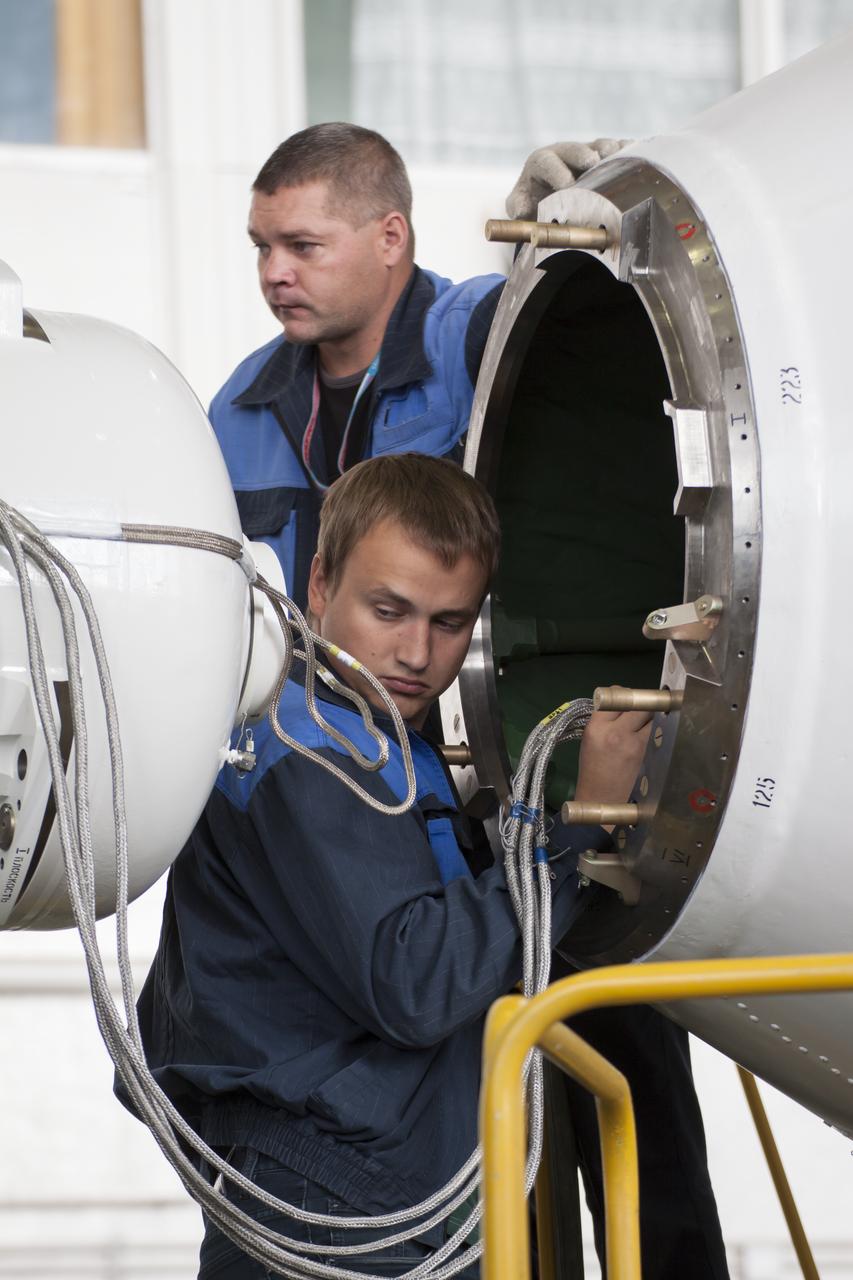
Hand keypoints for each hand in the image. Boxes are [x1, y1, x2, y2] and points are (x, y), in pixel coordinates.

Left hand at [505, 137, 630, 219]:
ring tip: (616, 154)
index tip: (566, 185)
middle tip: (592, 162)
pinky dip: (628, 152)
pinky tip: (639, 158)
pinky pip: (620, 150)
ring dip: (608, 150)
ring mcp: (588, 153)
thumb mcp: (520, 206)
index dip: (556, 171)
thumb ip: (517, 207)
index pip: (546, 162)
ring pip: (599, 146)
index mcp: (541, 162)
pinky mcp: (608, 158)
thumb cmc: (534, 203)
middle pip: (574, 149)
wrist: (551, 202)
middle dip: (583, 154)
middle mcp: (565, 153)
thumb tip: (522, 211)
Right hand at [575, 698, 651, 809]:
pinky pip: (657, 732)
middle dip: (641, 705)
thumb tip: (625, 704)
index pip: (617, 695)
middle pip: (639, 703)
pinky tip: (651, 739)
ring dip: (652, 718)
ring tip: (646, 726)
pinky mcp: (648, 754)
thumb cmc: (592, 769)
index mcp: (597, 726)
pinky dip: (657, 732)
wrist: (600, 799)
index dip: (624, 696)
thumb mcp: (590, 739)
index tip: (627, 702)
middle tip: (641, 712)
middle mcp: (616, 731)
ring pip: (653, 716)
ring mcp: (635, 743)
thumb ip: (606, 719)